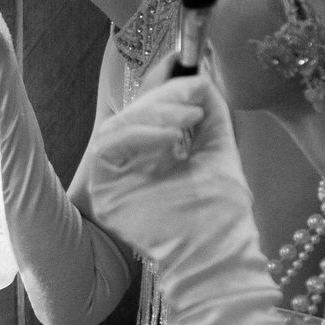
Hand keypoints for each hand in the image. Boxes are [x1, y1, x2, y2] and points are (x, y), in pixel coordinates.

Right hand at [85, 74, 249, 275]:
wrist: (217, 255)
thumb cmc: (221, 215)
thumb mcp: (218, 150)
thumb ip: (211, 116)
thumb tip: (201, 78)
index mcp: (154, 157)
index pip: (149, 111)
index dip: (165, 86)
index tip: (191, 70)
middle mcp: (129, 166)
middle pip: (132, 114)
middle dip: (164, 96)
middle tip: (195, 92)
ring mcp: (114, 179)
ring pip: (117, 126)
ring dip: (155, 113)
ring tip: (189, 118)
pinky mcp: (103, 190)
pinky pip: (107, 147)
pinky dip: (139, 134)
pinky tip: (171, 138)